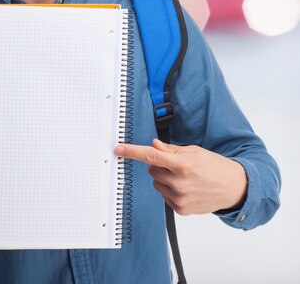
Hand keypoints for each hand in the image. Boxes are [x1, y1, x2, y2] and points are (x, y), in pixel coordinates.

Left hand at [114, 139, 246, 214]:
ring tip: (184, 178)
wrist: (235, 188)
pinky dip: (171, 190)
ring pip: (156, 183)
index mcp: (182, 165)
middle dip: (160, 165)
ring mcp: (180, 198)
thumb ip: (171, 150)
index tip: (119, 149)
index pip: (151, 156)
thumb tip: (153, 145)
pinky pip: (164, 195)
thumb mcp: (194, 151)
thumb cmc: (215, 167)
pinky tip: (187, 188)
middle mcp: (180, 182)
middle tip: (177, 165)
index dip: (132, 152)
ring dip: (164, 179)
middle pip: (152, 170)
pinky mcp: (180, 209)